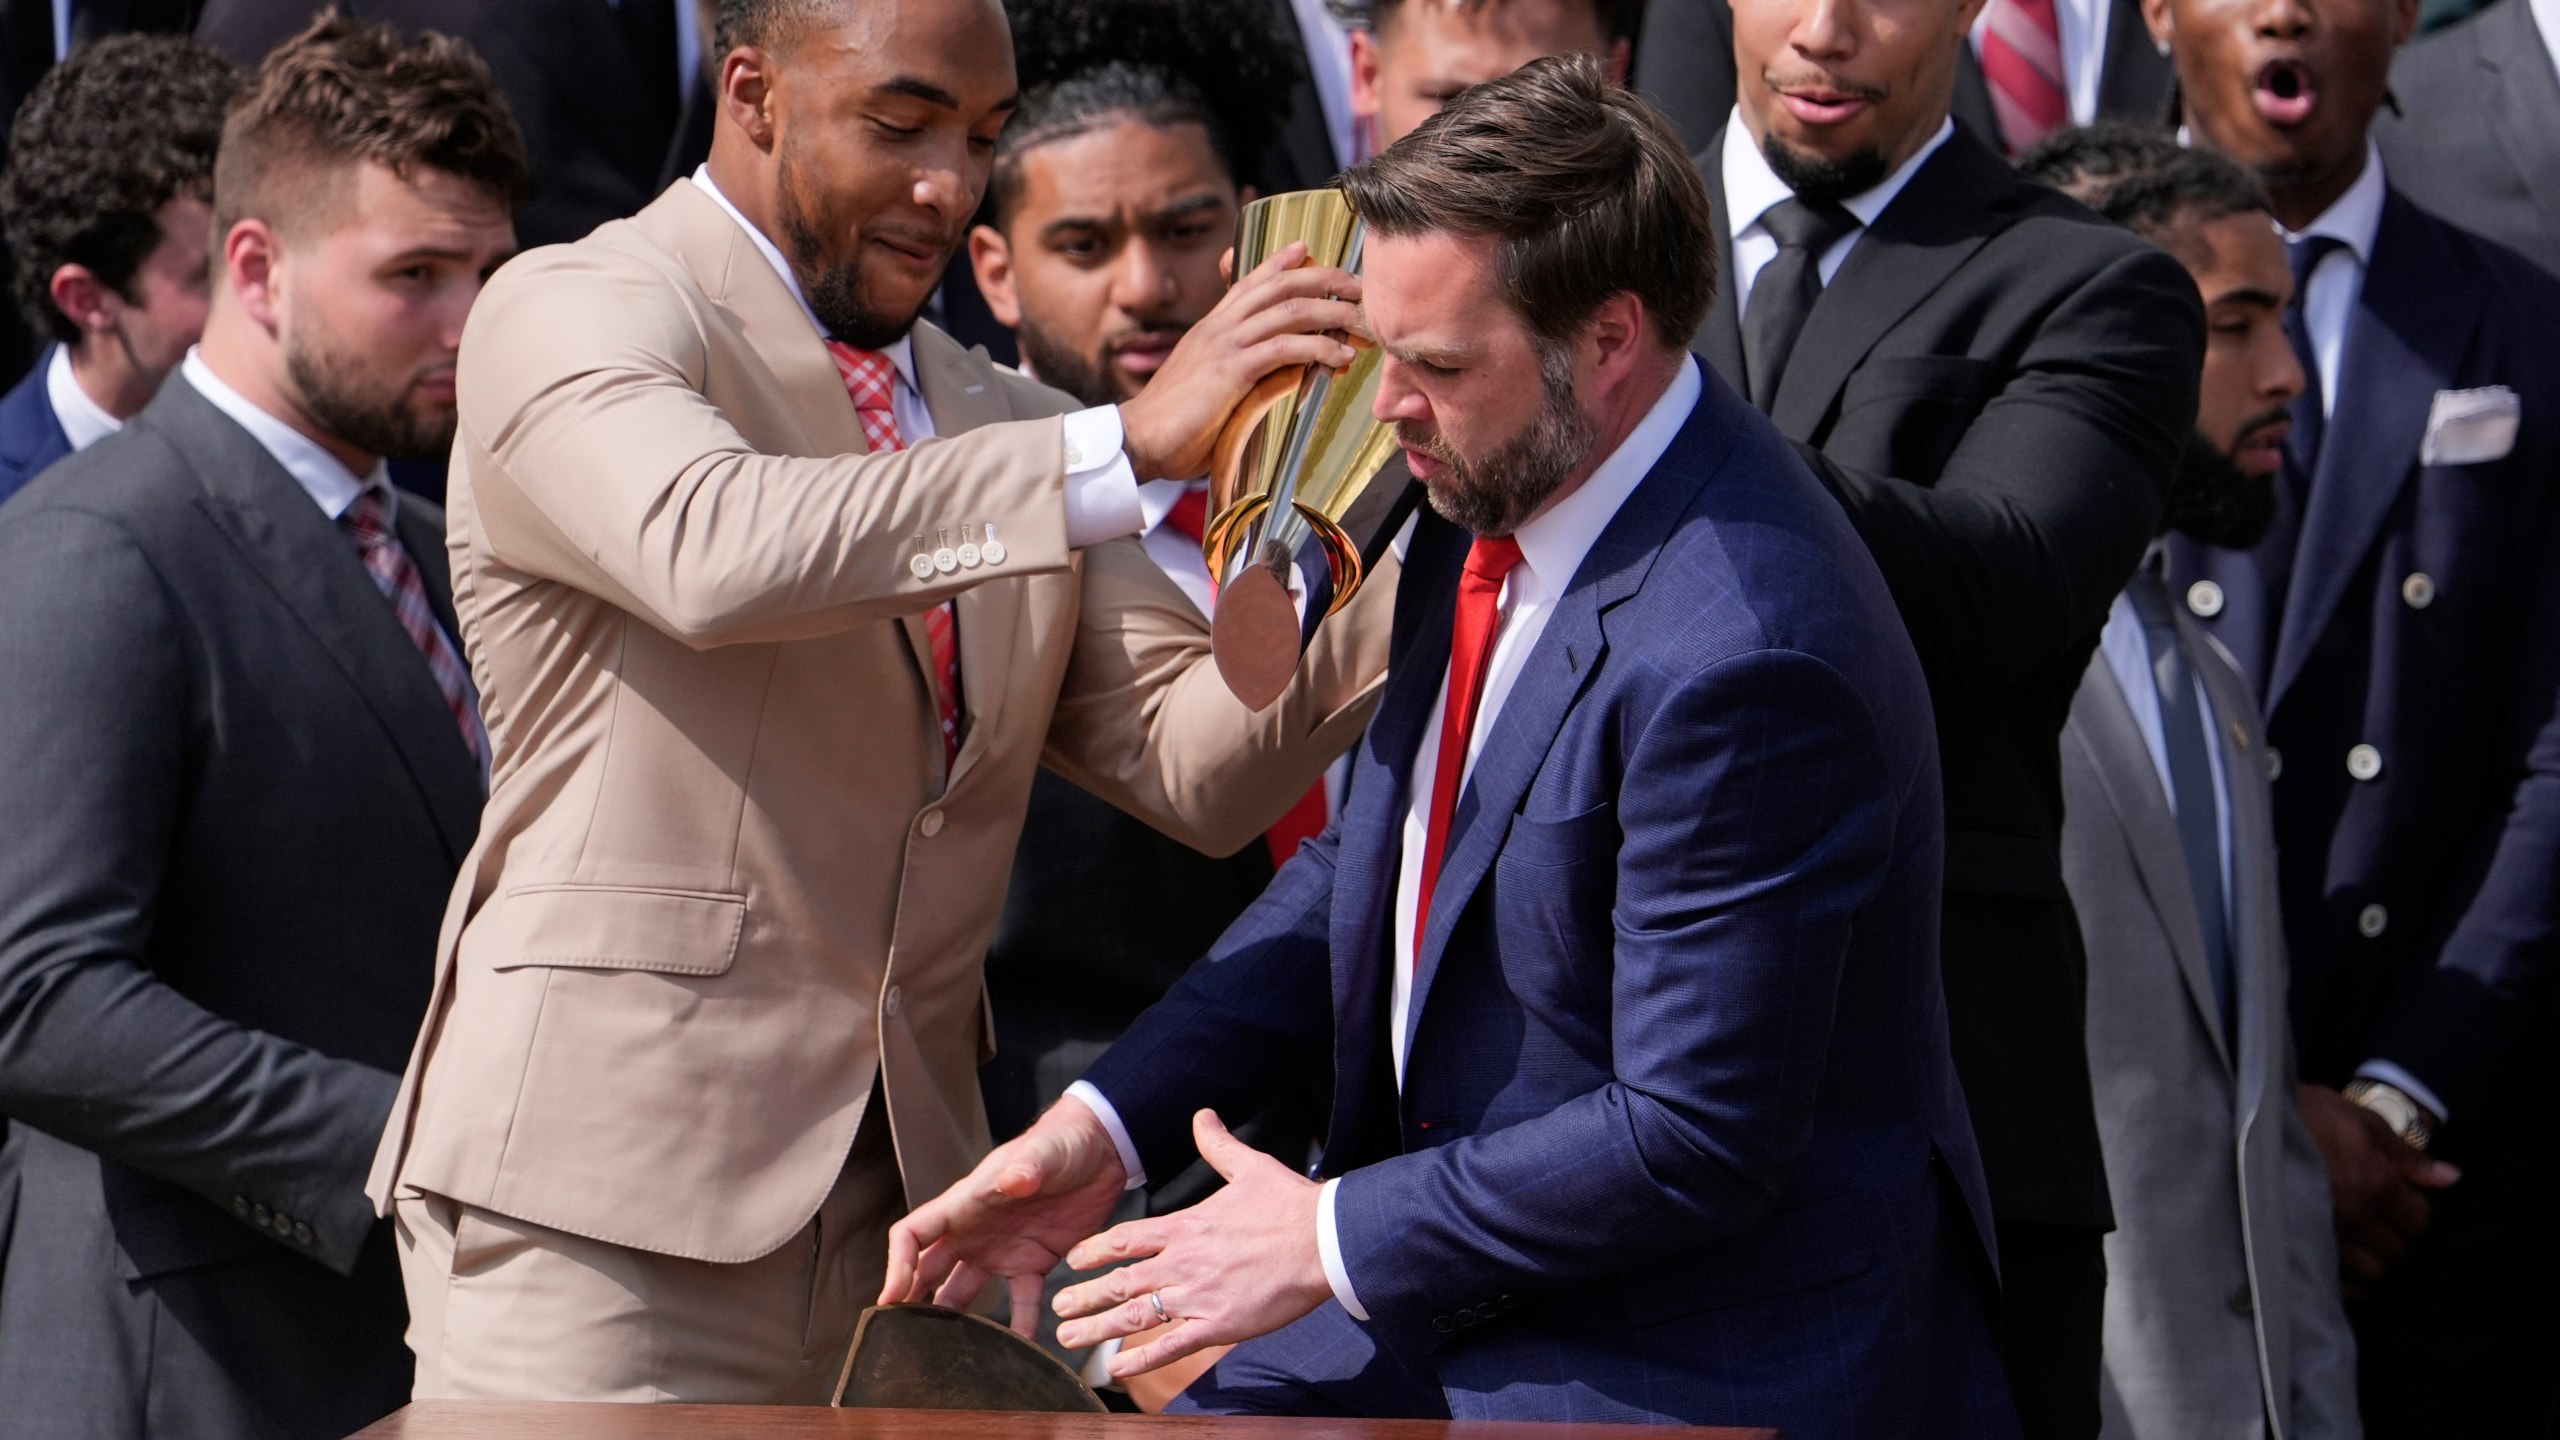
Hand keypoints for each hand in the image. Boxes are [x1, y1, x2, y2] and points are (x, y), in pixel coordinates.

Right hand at [879, 1095, 1129, 1335]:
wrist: (1102, 1151)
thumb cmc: (1062, 1142)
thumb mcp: (1043, 1152)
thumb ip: (1026, 1168)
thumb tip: (1010, 1181)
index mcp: (964, 1205)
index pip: (912, 1235)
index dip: (896, 1265)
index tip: (890, 1300)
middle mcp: (974, 1232)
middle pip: (929, 1271)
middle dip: (913, 1303)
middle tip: (902, 1342)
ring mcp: (1002, 1251)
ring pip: (965, 1292)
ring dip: (956, 1322)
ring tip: (949, 1357)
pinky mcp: (1035, 1263)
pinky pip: (1021, 1303)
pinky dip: (1018, 1329)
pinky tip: (1019, 1356)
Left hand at [1051, 1110, 1332, 1380]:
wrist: (1323, 1240)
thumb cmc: (1289, 1204)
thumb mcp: (1249, 1166)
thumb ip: (1218, 1145)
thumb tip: (1203, 1115)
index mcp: (1186, 1226)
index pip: (1127, 1239)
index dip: (1096, 1250)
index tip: (1072, 1260)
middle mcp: (1183, 1261)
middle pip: (1121, 1281)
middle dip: (1084, 1296)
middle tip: (1058, 1307)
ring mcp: (1198, 1295)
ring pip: (1135, 1315)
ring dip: (1098, 1328)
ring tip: (1069, 1339)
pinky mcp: (1219, 1324)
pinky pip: (1171, 1346)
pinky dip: (1141, 1359)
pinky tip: (1119, 1369)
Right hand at [1118, 242, 1362, 482]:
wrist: (1138, 439)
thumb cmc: (1173, 426)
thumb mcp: (1206, 389)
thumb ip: (1235, 377)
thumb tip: (1268, 382)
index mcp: (1210, 329)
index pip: (1247, 282)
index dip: (1279, 262)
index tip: (1306, 248)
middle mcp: (1218, 327)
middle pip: (1278, 286)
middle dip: (1323, 279)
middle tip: (1356, 284)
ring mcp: (1224, 345)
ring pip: (1289, 311)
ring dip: (1332, 312)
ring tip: (1361, 320)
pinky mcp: (1231, 370)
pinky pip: (1284, 347)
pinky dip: (1318, 348)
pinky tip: (1340, 355)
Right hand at [2297, 1082, 2459, 1294]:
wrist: (2250, 1119)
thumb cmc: (2310, 1114)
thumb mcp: (2364, 1122)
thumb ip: (2408, 1156)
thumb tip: (2451, 1178)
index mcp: (2376, 1185)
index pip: (2418, 1223)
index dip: (2415, 1209)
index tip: (2400, 1195)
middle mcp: (2355, 1217)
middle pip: (2397, 1251)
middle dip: (2396, 1233)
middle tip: (2380, 1213)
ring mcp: (2327, 1235)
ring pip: (2371, 1271)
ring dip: (2373, 1255)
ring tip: (2360, 1234)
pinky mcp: (2301, 1245)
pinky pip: (2338, 1283)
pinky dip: (2348, 1277)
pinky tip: (2342, 1256)